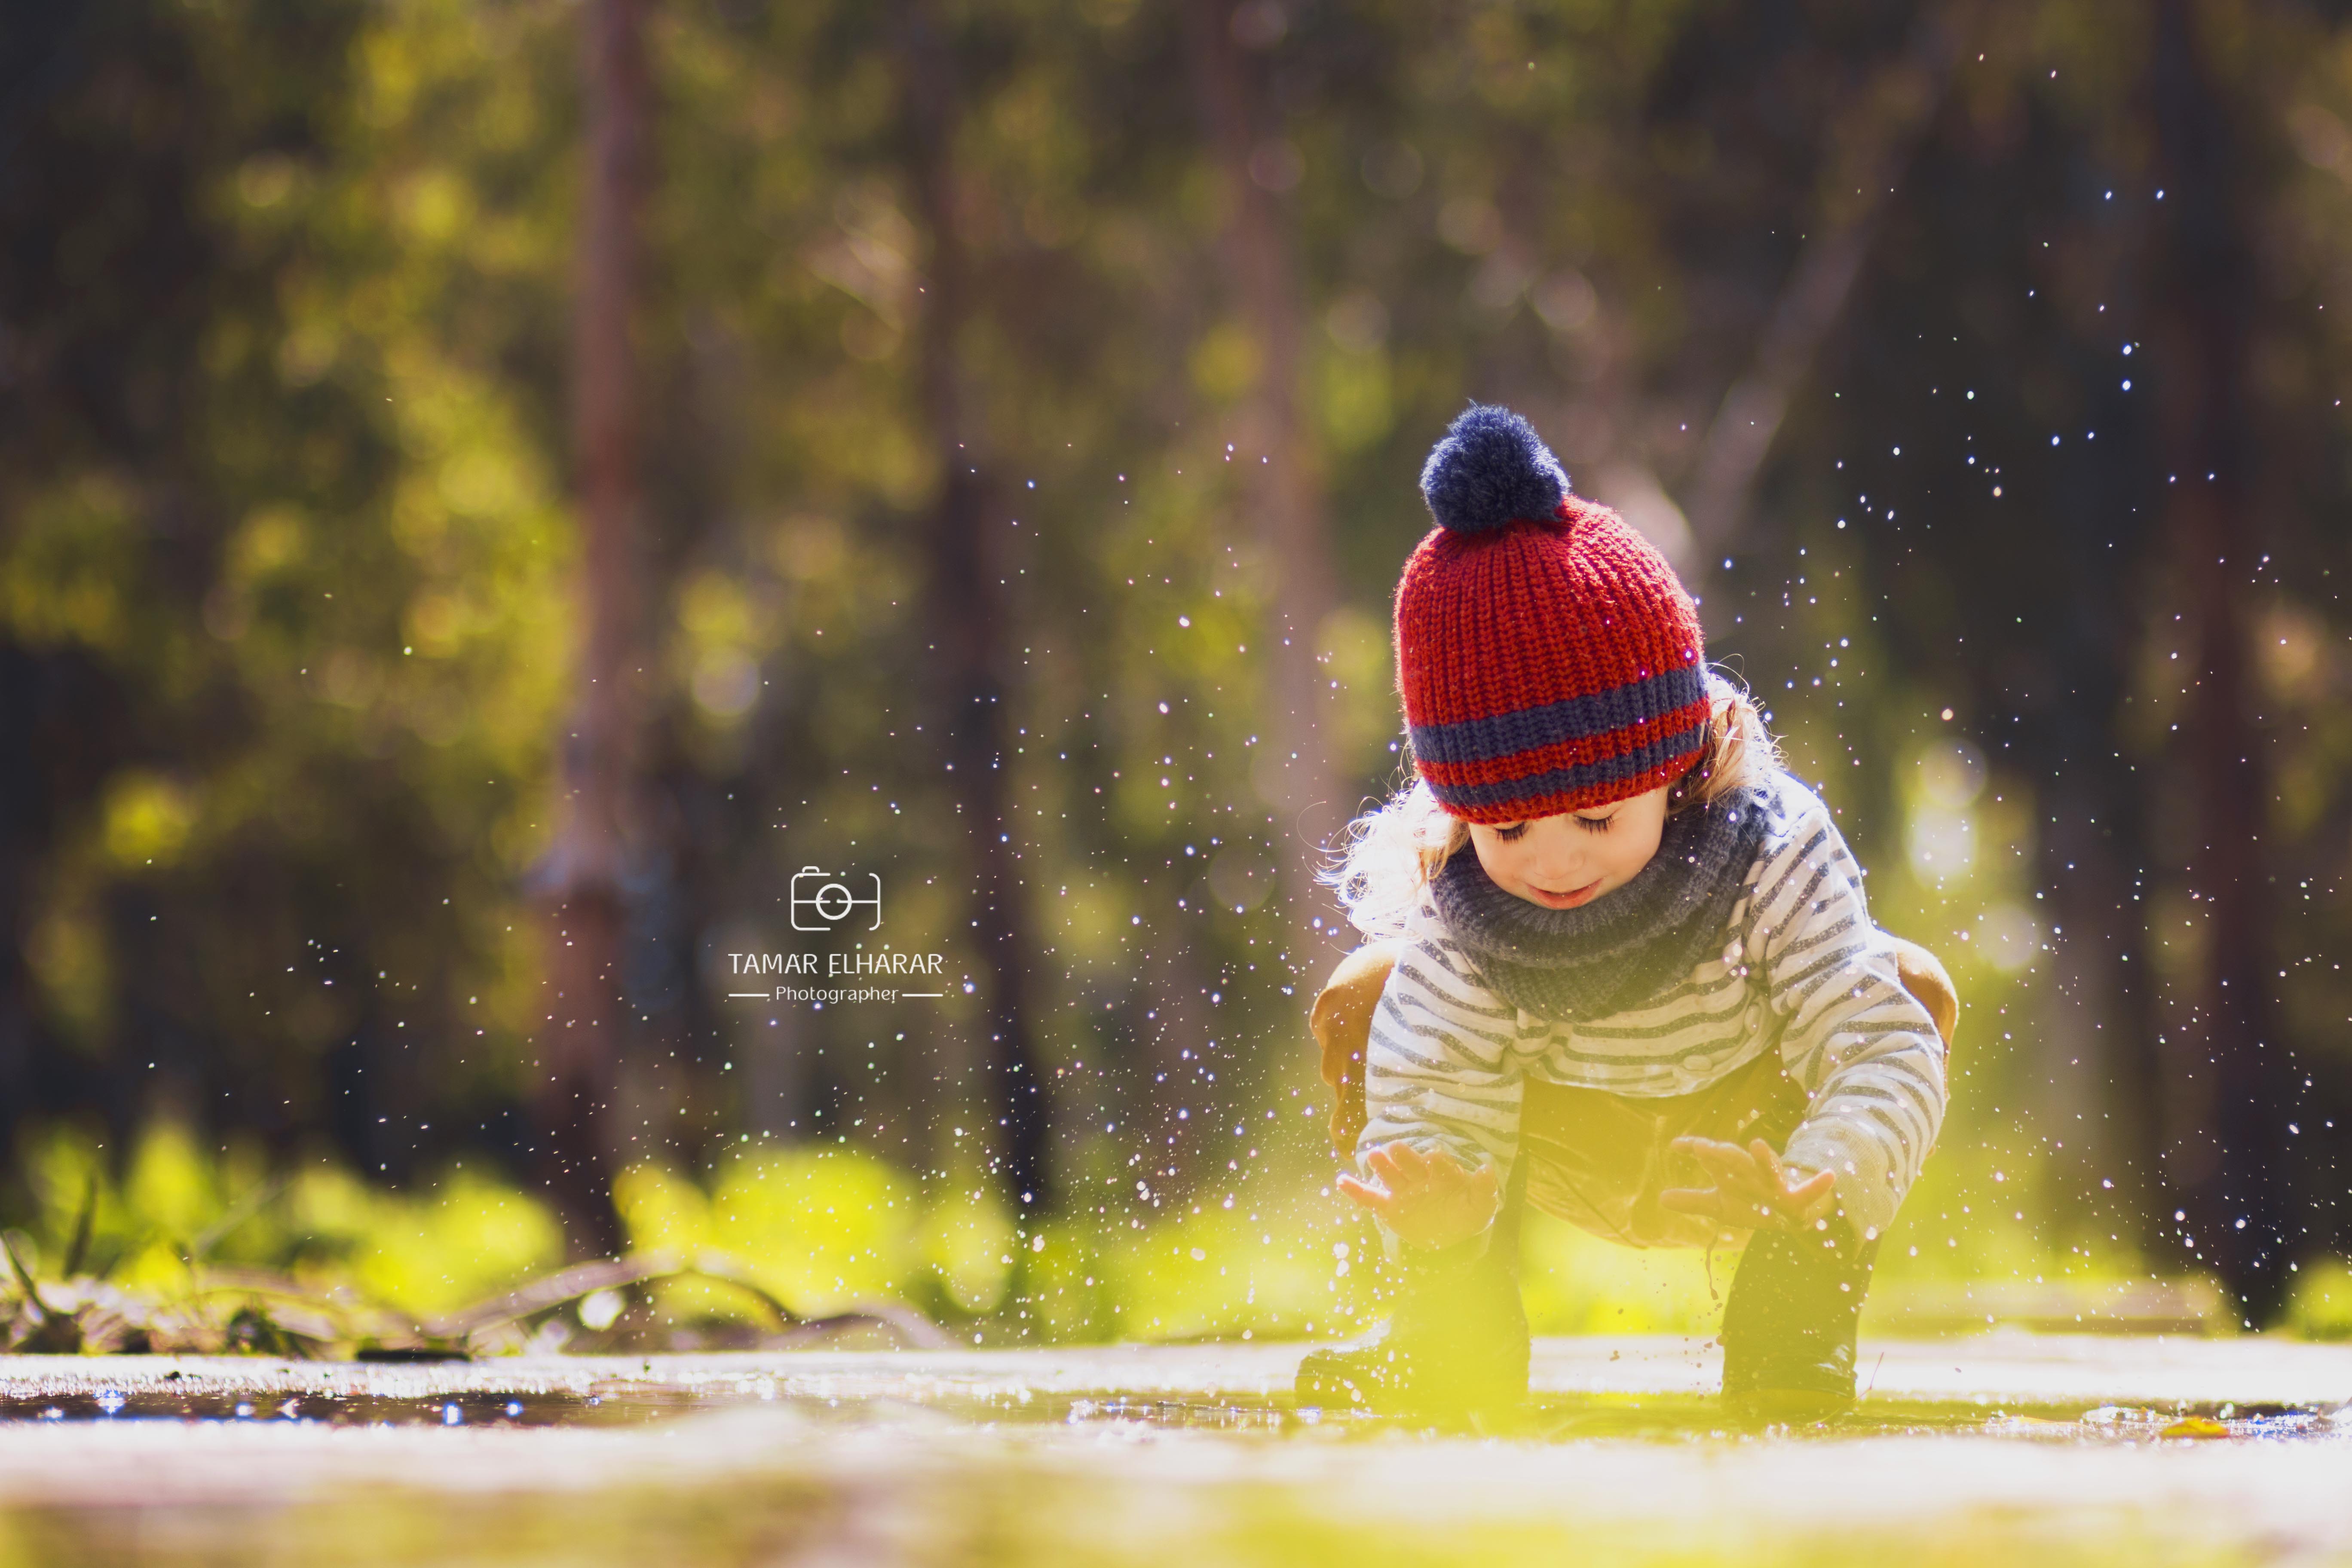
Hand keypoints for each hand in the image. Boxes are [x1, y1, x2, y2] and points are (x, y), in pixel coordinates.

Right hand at [1336, 1141, 1499, 1249]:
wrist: (1448, 1232)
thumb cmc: (1465, 1211)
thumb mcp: (1480, 1206)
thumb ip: (1484, 1189)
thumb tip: (1487, 1168)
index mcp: (1442, 1174)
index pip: (1439, 1165)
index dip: (1438, 1162)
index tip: (1435, 1157)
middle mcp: (1419, 1177)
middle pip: (1411, 1165)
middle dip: (1404, 1157)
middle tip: (1395, 1148)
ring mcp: (1402, 1191)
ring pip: (1390, 1176)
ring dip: (1382, 1167)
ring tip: (1373, 1157)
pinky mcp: (1388, 1207)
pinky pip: (1370, 1198)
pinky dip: (1355, 1191)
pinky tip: (1341, 1181)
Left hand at [1659, 1136, 1836, 1232]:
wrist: (1788, 1213)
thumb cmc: (1752, 1204)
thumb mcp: (1721, 1206)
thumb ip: (1693, 1201)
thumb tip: (1661, 1198)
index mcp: (1732, 1173)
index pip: (1710, 1158)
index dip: (1695, 1150)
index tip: (1676, 1145)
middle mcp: (1751, 1173)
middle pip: (1734, 1160)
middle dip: (1720, 1154)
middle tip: (1703, 1147)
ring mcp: (1774, 1183)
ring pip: (1766, 1168)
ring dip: (1761, 1157)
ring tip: (1755, 1144)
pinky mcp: (1796, 1197)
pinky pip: (1808, 1191)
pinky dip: (1819, 1184)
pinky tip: (1830, 1176)